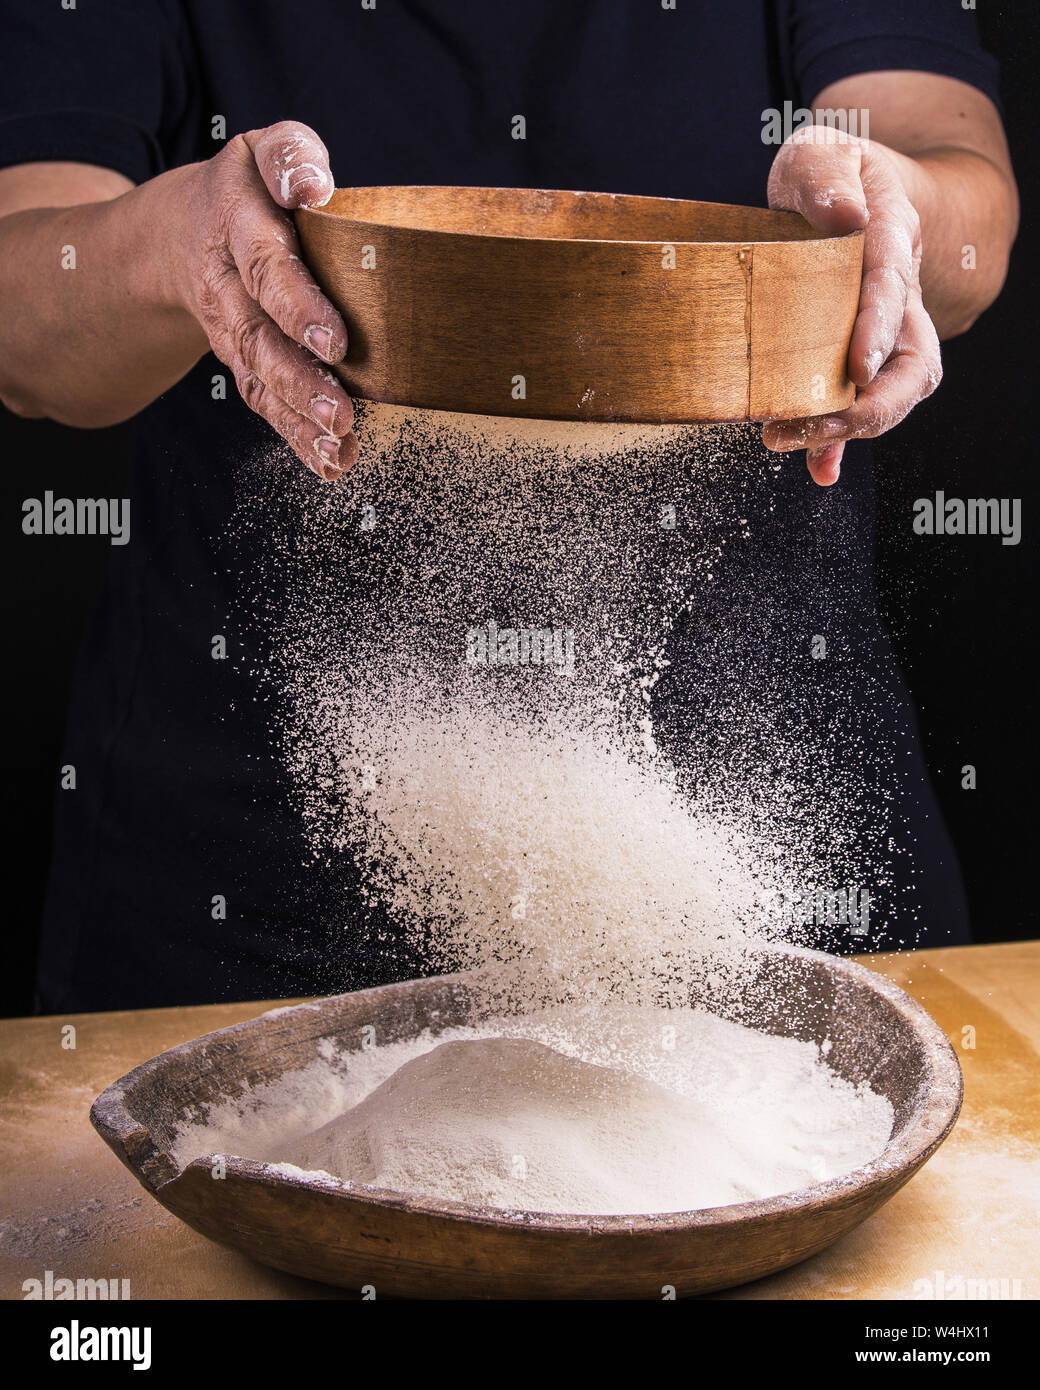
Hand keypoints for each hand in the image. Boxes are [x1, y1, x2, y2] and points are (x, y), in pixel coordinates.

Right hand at [172, 121, 356, 480]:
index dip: (297, 305)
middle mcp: (226, 284)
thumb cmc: (253, 187)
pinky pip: (264, 401)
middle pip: (257, 337)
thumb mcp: (266, 151)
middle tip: (339, 414)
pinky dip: (295, 436)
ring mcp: (230, 329)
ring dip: (298, 418)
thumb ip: (293, 159)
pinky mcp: (241, 361)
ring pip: (258, 378)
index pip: (265, 266)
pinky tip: (329, 462)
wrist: (189, 229)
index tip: (334, 340)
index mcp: (236, 225)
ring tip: (338, 447)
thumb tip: (313, 186)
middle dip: (299, 380)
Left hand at [763, 126, 941, 485]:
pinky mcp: (855, 357)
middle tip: (813, 423)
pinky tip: (818, 472)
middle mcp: (899, 295)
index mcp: (890, 240)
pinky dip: (837, 443)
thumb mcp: (820, 155)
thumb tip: (847, 220)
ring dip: (850, 428)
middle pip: (913, 362)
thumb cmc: (827, 172)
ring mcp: (883, 332)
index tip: (858, 368)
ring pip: (893, 392)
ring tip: (790, 443)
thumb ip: (828, 180)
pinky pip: (857, 405)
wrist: (843, 189)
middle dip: (872, 403)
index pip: (893, 287)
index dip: (880, 330)